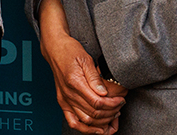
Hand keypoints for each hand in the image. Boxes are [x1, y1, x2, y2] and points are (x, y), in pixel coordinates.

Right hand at [36, 0, 124, 133]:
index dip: (112, 105)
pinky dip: (85, 129)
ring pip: (85, 121)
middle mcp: (68, 94)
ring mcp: (64, 100)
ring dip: (101, 123)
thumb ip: (95, 77)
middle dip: (111, 113)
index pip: (97, 102)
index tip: (121, 100)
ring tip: (113, 115)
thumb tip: (104, 93)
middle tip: (120, 106)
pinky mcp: (63, 102)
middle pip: (93, 114)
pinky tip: (97, 128)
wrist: (55, 49)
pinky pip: (73, 122)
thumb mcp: (86, 59)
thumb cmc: (70, 51)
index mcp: (74, 82)